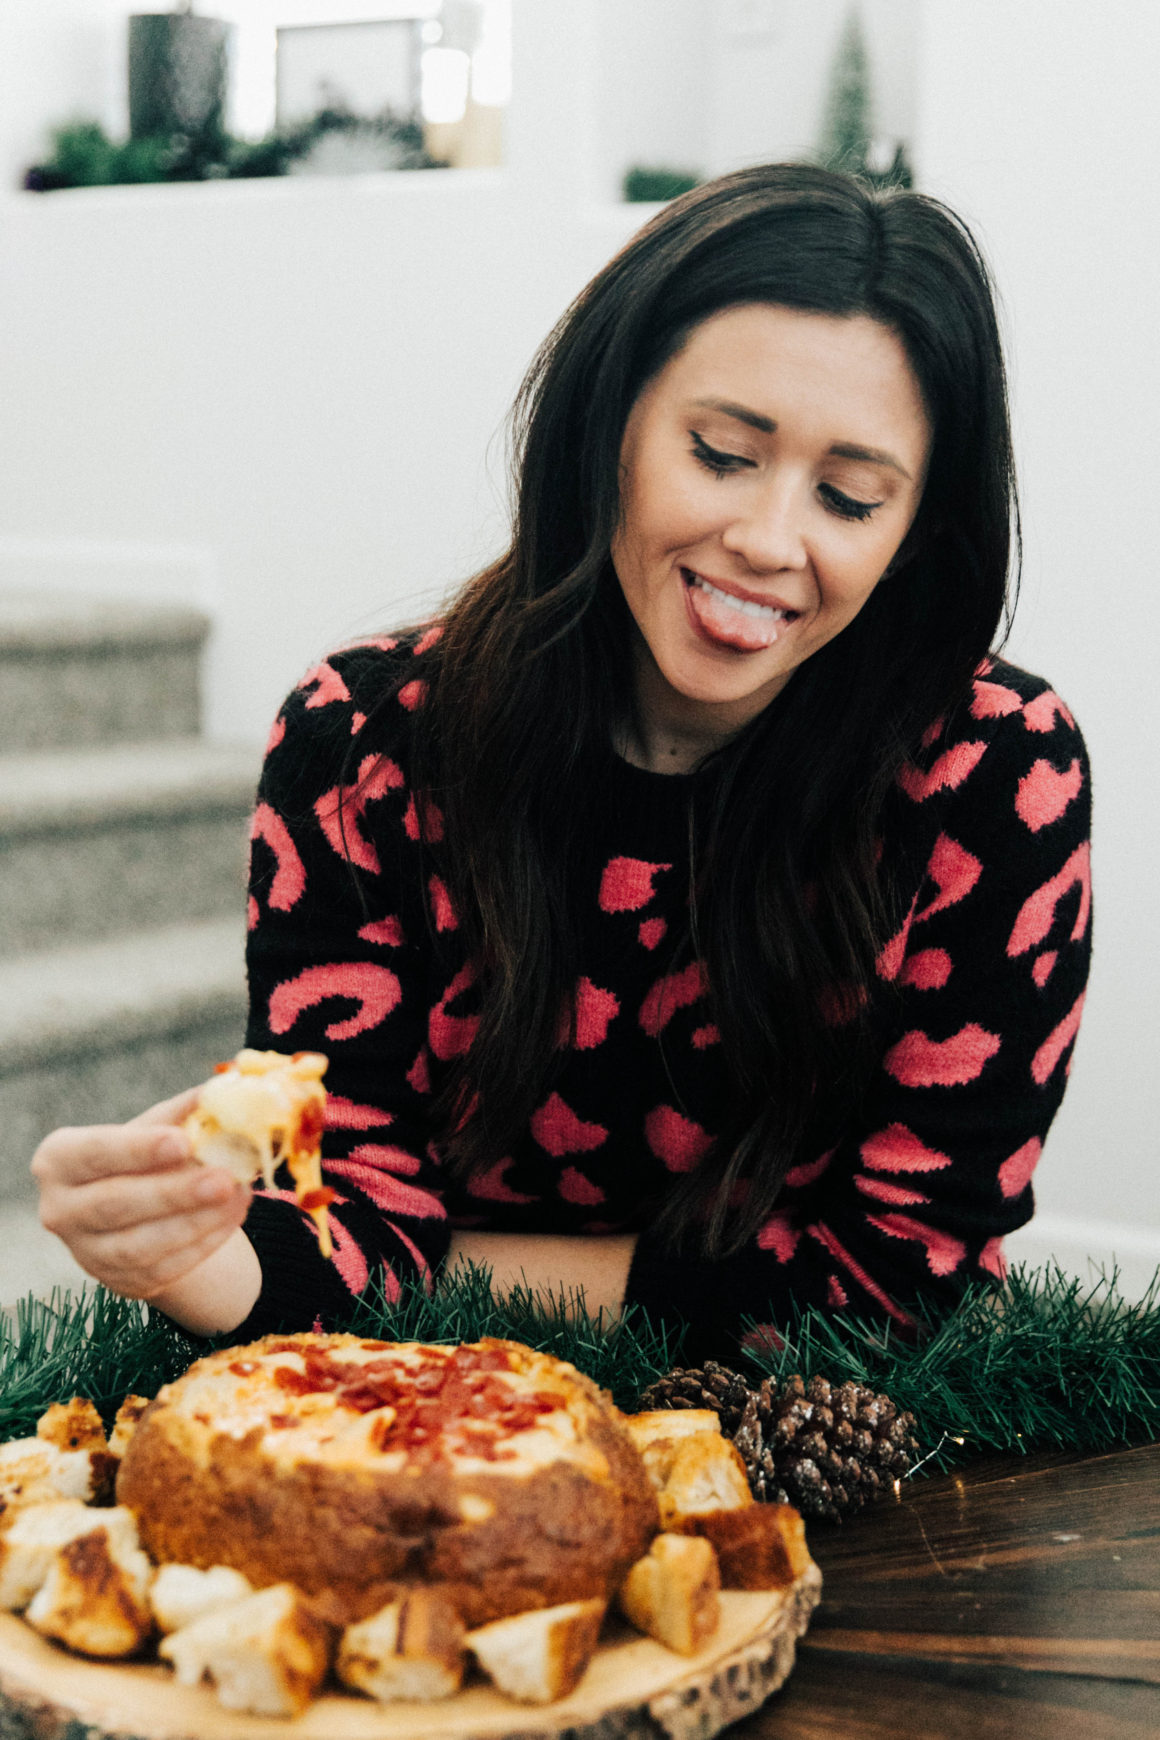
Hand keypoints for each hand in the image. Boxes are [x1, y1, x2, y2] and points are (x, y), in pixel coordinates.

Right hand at [31, 1087, 251, 1301]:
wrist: (141, 1213)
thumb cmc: (143, 1158)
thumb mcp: (155, 1129)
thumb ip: (183, 1112)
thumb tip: (225, 1086)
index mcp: (59, 1159)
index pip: (95, 1153)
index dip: (137, 1149)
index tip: (181, 1141)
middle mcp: (60, 1210)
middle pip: (115, 1204)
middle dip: (173, 1193)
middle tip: (223, 1179)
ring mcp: (86, 1253)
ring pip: (138, 1246)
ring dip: (195, 1223)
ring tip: (238, 1196)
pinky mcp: (120, 1283)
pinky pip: (162, 1269)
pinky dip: (202, 1244)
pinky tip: (231, 1218)